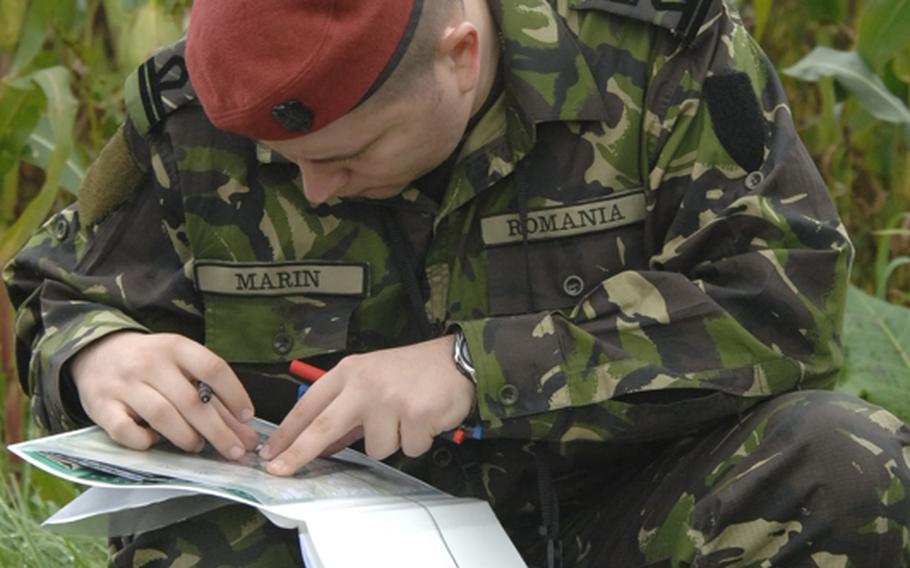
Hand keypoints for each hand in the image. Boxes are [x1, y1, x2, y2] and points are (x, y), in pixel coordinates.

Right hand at [71, 331, 259, 459]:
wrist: (97, 353)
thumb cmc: (151, 364)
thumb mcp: (183, 368)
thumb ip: (214, 399)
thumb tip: (246, 435)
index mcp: (176, 347)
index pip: (213, 368)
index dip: (234, 394)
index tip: (247, 417)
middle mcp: (149, 363)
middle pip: (191, 400)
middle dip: (218, 430)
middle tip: (234, 451)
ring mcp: (123, 385)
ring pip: (162, 415)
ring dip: (186, 437)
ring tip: (198, 446)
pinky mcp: (101, 406)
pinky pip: (126, 431)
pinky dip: (144, 441)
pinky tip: (154, 442)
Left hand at [260, 336, 474, 474]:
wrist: (457, 361)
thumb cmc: (412, 371)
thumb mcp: (371, 380)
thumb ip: (346, 411)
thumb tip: (321, 444)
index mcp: (349, 372)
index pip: (309, 405)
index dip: (287, 431)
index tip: (269, 452)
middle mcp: (365, 384)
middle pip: (322, 427)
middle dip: (298, 453)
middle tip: (278, 472)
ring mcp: (390, 400)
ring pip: (376, 448)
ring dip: (393, 441)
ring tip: (408, 417)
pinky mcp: (415, 414)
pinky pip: (408, 448)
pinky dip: (418, 440)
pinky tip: (425, 418)